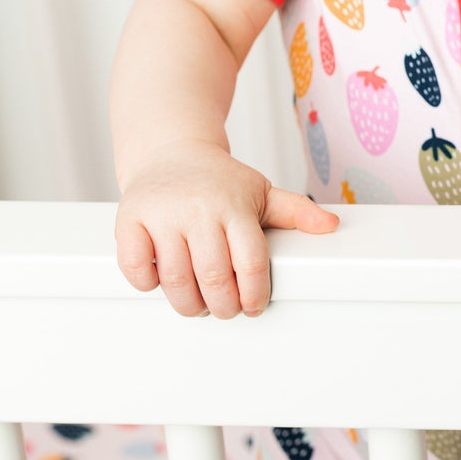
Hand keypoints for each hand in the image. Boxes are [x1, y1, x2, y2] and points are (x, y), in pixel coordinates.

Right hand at [114, 142, 339, 318]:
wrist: (169, 151)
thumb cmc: (218, 181)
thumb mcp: (261, 192)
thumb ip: (296, 212)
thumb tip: (331, 225)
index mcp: (234, 205)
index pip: (251, 263)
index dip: (254, 295)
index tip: (253, 306)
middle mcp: (197, 209)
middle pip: (213, 279)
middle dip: (223, 306)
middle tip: (226, 308)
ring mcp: (161, 213)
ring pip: (174, 281)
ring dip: (189, 304)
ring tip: (198, 302)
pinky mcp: (129, 219)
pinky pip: (135, 267)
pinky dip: (148, 284)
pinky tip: (163, 280)